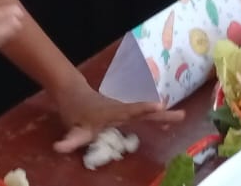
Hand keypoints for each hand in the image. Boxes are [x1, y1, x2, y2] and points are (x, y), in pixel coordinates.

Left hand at [49, 78, 182, 153]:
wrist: (73, 92)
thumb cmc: (75, 110)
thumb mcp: (72, 128)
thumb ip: (69, 140)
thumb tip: (58, 149)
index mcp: (112, 112)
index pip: (129, 111)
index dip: (143, 109)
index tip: (160, 105)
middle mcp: (121, 110)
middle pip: (143, 111)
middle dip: (161, 114)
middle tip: (182, 116)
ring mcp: (124, 110)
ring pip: (145, 112)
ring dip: (162, 115)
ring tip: (181, 117)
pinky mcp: (125, 113)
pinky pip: (142, 115)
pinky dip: (155, 117)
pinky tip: (167, 121)